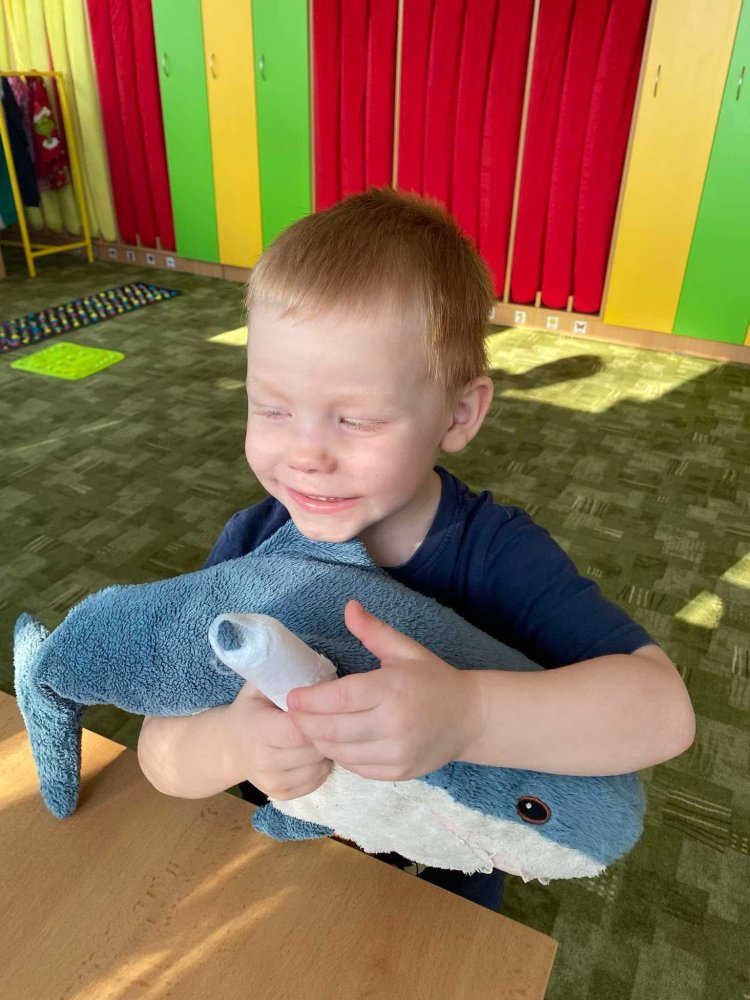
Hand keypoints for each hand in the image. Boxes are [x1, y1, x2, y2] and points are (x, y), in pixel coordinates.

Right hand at [226, 682, 331, 799]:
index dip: (316, 718)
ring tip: (321, 734)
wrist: (229, 746)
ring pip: (318, 768)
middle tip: (329, 719)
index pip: (299, 731)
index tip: (322, 706)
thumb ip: (279, 675)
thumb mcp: (258, 686)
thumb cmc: (250, 709)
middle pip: (313, 751)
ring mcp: (271, 783)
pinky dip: (322, 767)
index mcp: (257, 730)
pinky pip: (316, 782)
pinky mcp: (281, 795)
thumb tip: (310, 667)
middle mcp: (262, 761)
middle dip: (327, 734)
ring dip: (327, 751)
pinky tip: (314, 752)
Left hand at [286, 600, 481, 780]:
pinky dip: (339, 756)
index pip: (339, 698)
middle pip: (332, 729)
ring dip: (318, 741)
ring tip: (309, 727)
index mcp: (392, 689)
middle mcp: (393, 724)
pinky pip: (356, 767)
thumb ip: (373, 630)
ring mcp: (396, 752)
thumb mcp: (405, 650)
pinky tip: (335, 742)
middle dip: (304, 722)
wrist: (470, 718)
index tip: (291, 696)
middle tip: (292, 713)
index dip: (309, 700)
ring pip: (340, 752)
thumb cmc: (433, 679)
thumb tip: (349, 606)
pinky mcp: (398, 772)